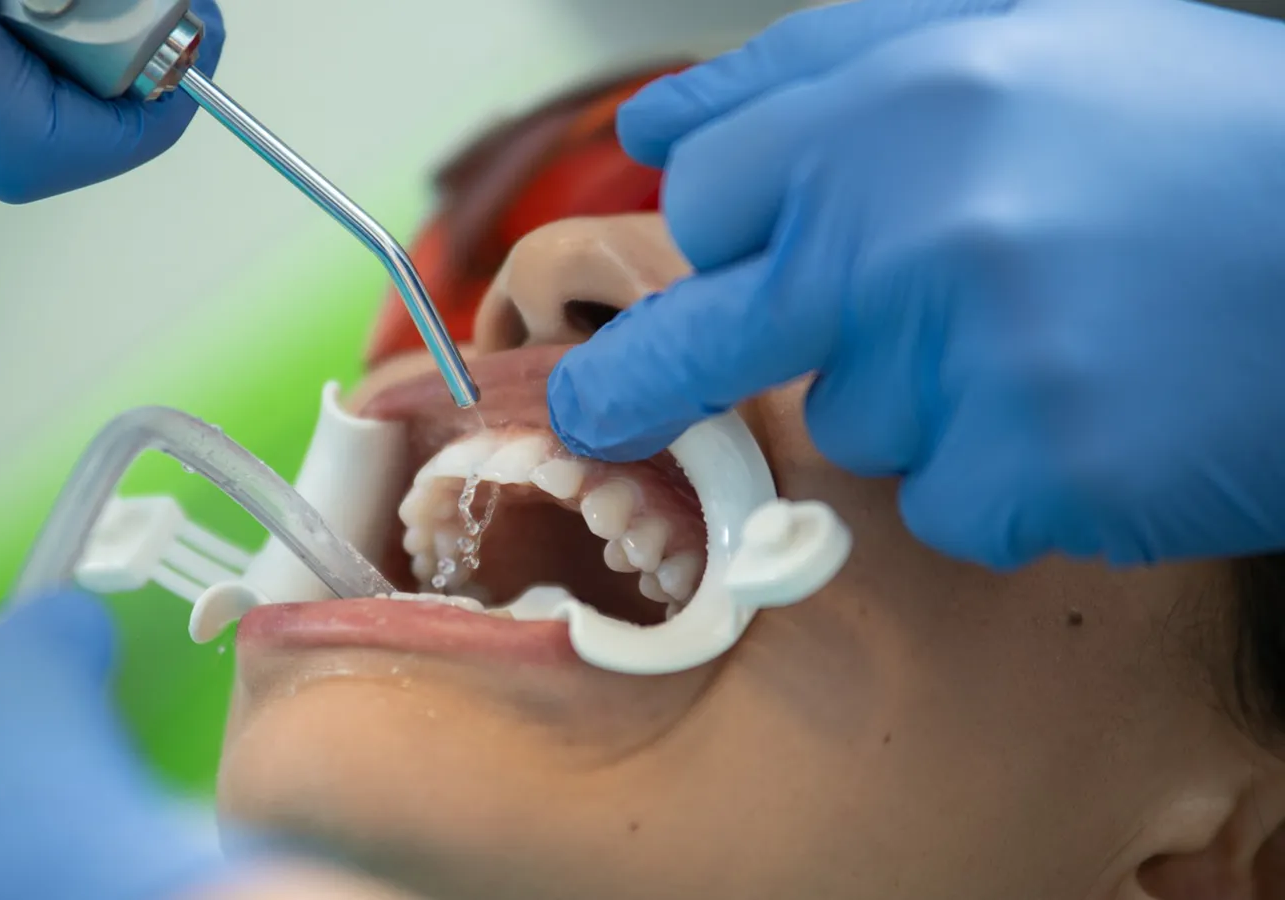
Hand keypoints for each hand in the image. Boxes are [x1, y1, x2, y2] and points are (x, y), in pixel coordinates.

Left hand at [548, 0, 1284, 568]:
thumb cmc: (1197, 139)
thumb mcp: (1020, 36)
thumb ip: (821, 69)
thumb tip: (655, 128)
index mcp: (901, 102)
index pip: (706, 194)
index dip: (724, 234)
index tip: (735, 263)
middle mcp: (915, 228)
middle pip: (695, 339)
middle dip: (640, 382)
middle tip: (595, 411)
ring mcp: (971, 360)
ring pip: (854, 425)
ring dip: (918, 403)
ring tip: (1049, 341)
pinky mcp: (1035, 474)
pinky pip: (947, 504)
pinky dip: (1003, 480)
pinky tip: (1094, 413)